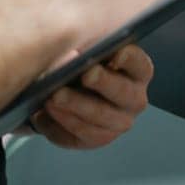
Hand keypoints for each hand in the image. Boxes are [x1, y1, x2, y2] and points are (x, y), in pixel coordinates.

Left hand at [31, 44, 153, 149]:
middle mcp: (133, 98)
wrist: (59, 89)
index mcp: (136, 70)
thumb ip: (82, 45)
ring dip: (76, 107)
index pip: (139, 63)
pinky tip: (44, 114)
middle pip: (123, 92)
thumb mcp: (80, 46)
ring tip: (53, 97)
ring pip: (101, 117)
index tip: (116, 54)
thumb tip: (73, 56)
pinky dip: (61, 124)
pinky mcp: (97, 139)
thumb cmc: (77, 62)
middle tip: (85, 75)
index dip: (130, 58)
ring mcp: (118, 122)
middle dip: (103, 82)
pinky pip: (81, 136)